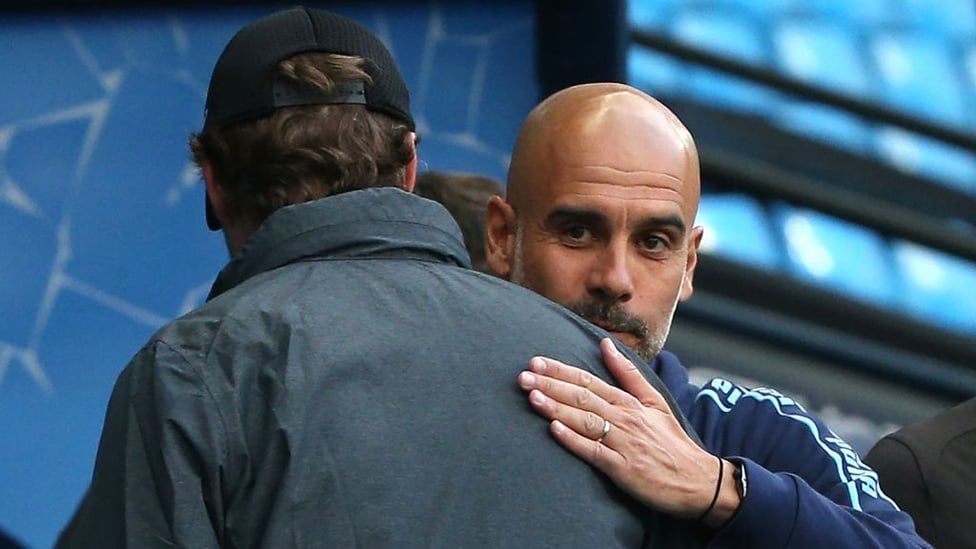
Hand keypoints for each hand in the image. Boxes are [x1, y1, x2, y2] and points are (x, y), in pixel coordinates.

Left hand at [517, 338, 739, 524]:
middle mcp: (624, 419)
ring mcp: (623, 443)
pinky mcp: (623, 468)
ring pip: (585, 421)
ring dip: (557, 407)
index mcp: (628, 403)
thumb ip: (628, 374)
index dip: (561, 371)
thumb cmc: (672, 442)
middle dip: (550, 385)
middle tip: (522, 376)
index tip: (535, 361)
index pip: (589, 381)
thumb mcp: (655, 402)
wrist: (698, 481)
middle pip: (581, 397)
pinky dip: (574, 440)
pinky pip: (594, 452)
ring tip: (532, 397)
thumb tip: (605, 344)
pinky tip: (553, 430)